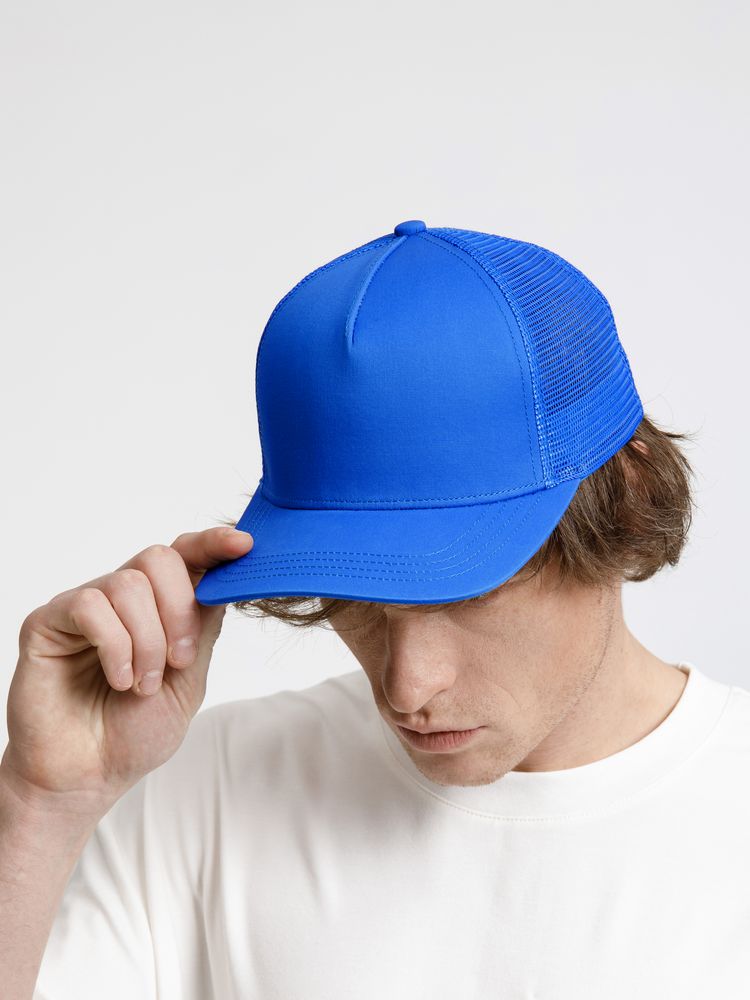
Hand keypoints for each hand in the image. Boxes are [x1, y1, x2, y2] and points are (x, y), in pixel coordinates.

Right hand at [1, 526, 252, 816]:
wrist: (87, 777)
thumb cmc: (133, 733)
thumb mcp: (189, 680)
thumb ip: (203, 628)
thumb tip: (227, 580)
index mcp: (157, 607)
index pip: (185, 555)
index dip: (214, 543)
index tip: (244, 545)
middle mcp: (121, 599)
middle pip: (159, 558)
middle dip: (180, 610)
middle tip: (180, 661)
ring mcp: (83, 607)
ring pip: (128, 584)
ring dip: (148, 641)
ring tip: (143, 685)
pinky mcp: (47, 622)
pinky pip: (90, 605)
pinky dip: (115, 645)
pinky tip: (118, 678)